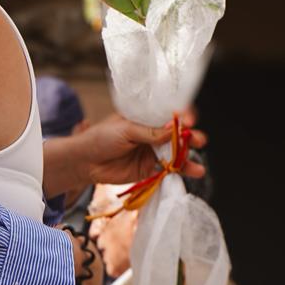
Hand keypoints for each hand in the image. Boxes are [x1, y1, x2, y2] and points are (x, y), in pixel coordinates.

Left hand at [72, 111, 205, 187]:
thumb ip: (149, 132)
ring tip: (199, 163)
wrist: (86, 162)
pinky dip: (183, 170)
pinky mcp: (151, 168)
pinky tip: (195, 172)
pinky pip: (171, 169)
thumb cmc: (101, 138)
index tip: (189, 120)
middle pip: (178, 133)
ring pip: (177, 152)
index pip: (169, 112)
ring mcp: (154, 151)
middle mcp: (153, 133)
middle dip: (191, 135)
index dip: (182, 115)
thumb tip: (174, 129)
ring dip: (190, 156)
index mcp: (146, 117)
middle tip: (198, 139)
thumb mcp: (125, 129)